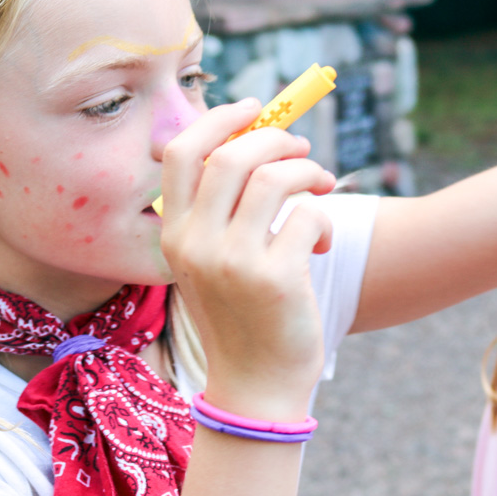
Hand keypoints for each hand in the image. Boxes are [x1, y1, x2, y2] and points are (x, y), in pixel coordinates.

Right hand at [160, 98, 335, 421]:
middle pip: (232, 154)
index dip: (219, 119)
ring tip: (321, 185)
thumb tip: (251, 140)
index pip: (181, 153)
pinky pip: (307, 214)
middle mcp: (196, 243)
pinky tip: (320, 242)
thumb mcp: (210, 263)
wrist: (256, 386)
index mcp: (174, 234)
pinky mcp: (276, 277)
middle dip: (276, 139)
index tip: (254, 109)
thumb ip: (218, 211)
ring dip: (307, 170)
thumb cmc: (241, 315)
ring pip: (274, 177)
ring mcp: (233, 261)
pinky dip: (322, 218)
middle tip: (302, 150)